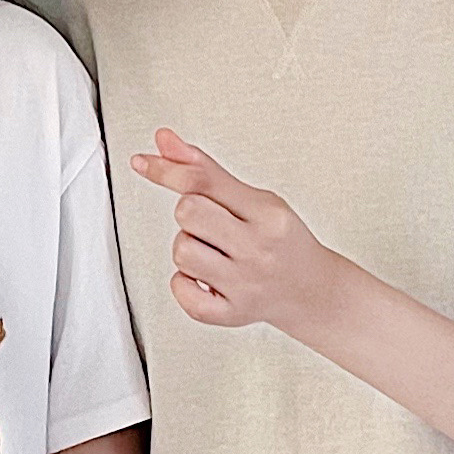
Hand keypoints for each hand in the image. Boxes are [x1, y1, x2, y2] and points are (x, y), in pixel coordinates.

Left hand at [131, 128, 345, 333]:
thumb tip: (164, 141)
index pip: (203, 182)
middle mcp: (257, 249)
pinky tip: (205, 277)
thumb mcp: (254, 198)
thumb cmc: (280, 239)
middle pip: (187, 213)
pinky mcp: (231, 313)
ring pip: (181, 250)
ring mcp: (244, 284)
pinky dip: (184, 282)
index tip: (142, 161)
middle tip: (212, 225)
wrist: (311, 290)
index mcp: (267, 213)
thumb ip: (206, 171)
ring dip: (188, 246)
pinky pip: (181, 291)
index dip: (166, 169)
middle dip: (189, 213)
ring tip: (213, 250)